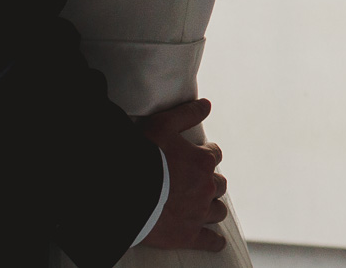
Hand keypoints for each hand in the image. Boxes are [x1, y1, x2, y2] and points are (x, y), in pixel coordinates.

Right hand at [139, 98, 227, 251]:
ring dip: (214, 206)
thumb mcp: (163, 125)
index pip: (214, 155)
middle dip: (211, 181)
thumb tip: (207, 104)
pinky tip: (217, 241)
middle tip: (200, 181)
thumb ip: (187, 113)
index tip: (201, 155)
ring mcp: (198, 214)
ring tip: (206, 205)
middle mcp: (206, 188)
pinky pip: (209, 241)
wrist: (126, 191)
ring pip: (218, 210)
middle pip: (219, 184)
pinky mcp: (188, 235)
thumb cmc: (143, 155)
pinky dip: (214, 241)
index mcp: (202, 162)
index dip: (207, 153)